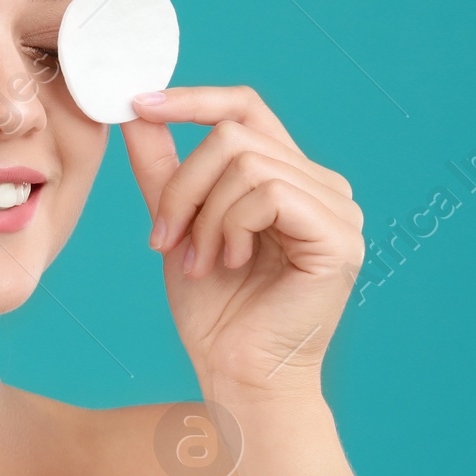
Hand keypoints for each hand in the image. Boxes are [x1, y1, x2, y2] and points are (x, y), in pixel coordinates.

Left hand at [122, 87, 364, 397]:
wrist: (238, 376)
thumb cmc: (215, 311)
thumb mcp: (178, 225)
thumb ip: (163, 169)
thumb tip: (135, 111)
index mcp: (290, 177)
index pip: (245, 109)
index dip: (192, 99)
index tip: (136, 104)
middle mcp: (322, 185)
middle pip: (234, 135)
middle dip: (183, 186)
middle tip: (164, 239)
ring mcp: (338, 208)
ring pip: (246, 163)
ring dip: (204, 215)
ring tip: (200, 262)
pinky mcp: (339, 235)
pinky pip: (269, 193)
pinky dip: (231, 226)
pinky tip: (230, 263)